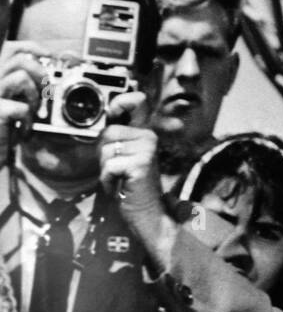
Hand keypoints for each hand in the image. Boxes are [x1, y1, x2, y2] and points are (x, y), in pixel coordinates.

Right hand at [0, 41, 49, 162]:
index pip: (11, 48)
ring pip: (19, 77)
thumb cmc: (9, 127)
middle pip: (18, 59)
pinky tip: (24, 130)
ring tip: (32, 112)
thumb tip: (51, 71)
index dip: (32, 48)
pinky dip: (28, 120)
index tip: (49, 56)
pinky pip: (20, 107)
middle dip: (39, 71)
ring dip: (34, 96)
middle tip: (44, 89)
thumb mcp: (20, 101)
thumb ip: (29, 85)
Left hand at [100, 91, 166, 242]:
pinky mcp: (142, 163)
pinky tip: (121, 186)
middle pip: (108, 132)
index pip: (136, 104)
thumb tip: (103, 122)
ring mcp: (147, 148)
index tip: (117, 105)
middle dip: (104, 154)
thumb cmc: (131, 185)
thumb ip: (116, 138)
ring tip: (120, 178)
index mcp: (145, 133)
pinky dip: (109, 180)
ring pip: (106, 150)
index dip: (123, 100)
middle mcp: (149, 137)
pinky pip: (109, 165)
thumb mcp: (124, 157)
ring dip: (106, 169)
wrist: (147, 211)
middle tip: (118, 170)